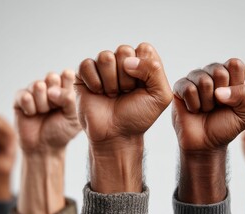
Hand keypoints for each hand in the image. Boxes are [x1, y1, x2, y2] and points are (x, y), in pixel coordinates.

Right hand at [14, 70, 80, 213]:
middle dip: (54, 94)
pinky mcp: (20, 99)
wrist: (45, 147)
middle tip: (55, 108)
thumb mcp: (74, 116)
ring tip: (44, 113)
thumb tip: (52, 90)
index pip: (67, 74)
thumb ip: (69, 99)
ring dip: (42, 103)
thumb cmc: (62, 131)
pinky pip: (23, 95)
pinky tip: (32, 114)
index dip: (67, 86)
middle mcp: (50, 86)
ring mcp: (34, 92)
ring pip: (37, 85)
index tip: (67, 100)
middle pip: (52, 76)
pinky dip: (29, 106)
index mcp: (66, 88)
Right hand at [75, 43, 172, 192]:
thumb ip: (155, 71)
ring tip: (112, 95)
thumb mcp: (160, 96)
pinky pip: (87, 65)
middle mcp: (122, 62)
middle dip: (126, 78)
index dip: (143, 69)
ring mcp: (103, 67)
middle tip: (125, 93)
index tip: (142, 88)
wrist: (116, 135)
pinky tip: (98, 93)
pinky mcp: (84, 74)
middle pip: (123, 50)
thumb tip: (128, 60)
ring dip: (110, 82)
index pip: (144, 49)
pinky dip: (94, 83)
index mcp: (142, 63)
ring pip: (105, 57)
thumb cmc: (138, 116)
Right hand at [172, 59, 244, 203]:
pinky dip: (193, 105)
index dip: (235, 84)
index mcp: (231, 75)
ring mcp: (195, 79)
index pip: (235, 64)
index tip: (233, 100)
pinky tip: (193, 110)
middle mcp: (212, 73)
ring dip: (206, 102)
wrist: (205, 143)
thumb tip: (219, 91)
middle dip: (220, 95)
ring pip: (203, 80)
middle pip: (219, 70)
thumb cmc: (226, 127)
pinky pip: (188, 89)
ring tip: (205, 109)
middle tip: (217, 106)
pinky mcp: (180, 87)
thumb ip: (244, 96)